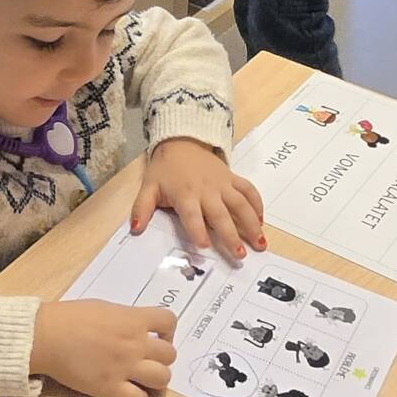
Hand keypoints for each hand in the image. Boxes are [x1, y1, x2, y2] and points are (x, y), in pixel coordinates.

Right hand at [31, 300, 175, 396]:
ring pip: (162, 378)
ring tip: (140, 379)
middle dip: (161, 358)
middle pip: (170, 355)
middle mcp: (135, 344)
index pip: (169, 321)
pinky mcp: (110, 388)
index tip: (156, 337)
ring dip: (155, 380)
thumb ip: (125, 319)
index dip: (167, 331)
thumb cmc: (68, 317)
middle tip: (145, 361)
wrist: (45, 336)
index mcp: (133, 319)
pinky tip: (126, 393)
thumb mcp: (104, 308)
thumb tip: (135, 328)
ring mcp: (124, 367)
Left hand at [132, 137, 265, 259]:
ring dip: (252, 224)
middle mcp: (206, 190)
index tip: (205, 246)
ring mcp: (222, 184)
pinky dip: (257, 205)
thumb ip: (141, 209)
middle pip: (221, 215)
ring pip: (241, 204)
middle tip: (240, 255)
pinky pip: (249, 190)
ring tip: (260, 243)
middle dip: (231, 235)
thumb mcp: (149, 187)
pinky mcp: (232, 178)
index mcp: (185, 194)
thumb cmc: (165, 170)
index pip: (192, 215)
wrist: (181, 141)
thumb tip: (135, 229)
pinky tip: (261, 221)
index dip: (198, 230)